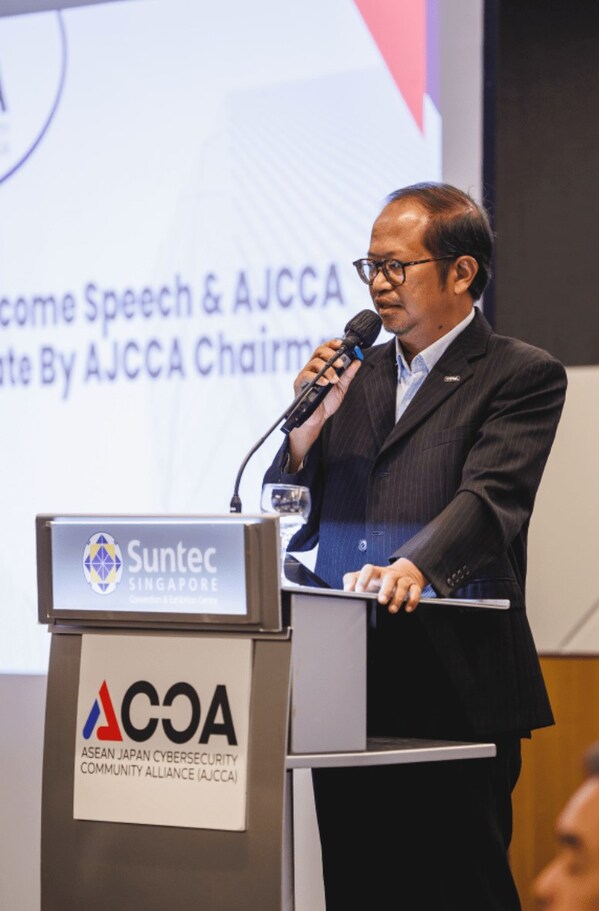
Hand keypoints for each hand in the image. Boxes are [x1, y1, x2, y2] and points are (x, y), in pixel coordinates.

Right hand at [288, 339, 360, 470]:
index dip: (333, 343)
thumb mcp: (341, 387)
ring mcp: (305, 375)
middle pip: (319, 351)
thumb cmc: (327, 402)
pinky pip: (307, 375)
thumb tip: (358, 361)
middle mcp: (313, 367)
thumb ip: (348, 374)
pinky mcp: (300, 384)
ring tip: (334, 379)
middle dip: (331, 354)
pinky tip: (325, 383)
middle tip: (340, 363)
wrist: (317, 418)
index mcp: (323, 365)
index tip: (342, 344)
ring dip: (328, 370)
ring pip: (314, 363)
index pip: (326, 348)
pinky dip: (318, 377)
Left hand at [343, 558, 426, 612]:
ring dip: (398, 597)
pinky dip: (413, 600)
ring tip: (392, 609)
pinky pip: (415, 591)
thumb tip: (346, 590)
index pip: (369, 570)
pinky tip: (408, 608)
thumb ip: (351, 580)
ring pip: (402, 585)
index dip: (363, 579)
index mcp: (376, 571)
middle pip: (389, 578)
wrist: (402, 573)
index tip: (358, 591)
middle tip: (381, 601)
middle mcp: (390, 574)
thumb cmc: (377, 579)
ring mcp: (402, 579)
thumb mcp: (363, 577)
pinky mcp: (413, 585)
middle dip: (386, 590)